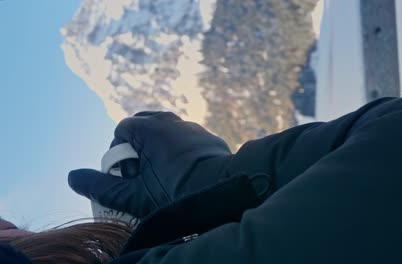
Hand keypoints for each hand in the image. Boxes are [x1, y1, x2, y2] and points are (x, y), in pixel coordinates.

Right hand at [68, 112, 231, 218]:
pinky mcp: (208, 138)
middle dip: (138, 146)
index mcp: (151, 127)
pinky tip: (183, 171)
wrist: (224, 191)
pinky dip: (179, 150)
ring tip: (162, 172)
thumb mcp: (133, 195)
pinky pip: (186, 139)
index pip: (123, 129)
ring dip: (158, 147)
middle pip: (144, 124)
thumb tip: (72, 177)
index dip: (120, 153)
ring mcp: (193, 127)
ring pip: (167, 131)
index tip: (128, 174)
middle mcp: (173, 120)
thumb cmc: (175, 192)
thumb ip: (101, 186)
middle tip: (142, 171)